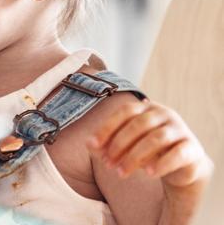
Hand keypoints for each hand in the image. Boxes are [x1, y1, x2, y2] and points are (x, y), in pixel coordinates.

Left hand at [87, 99, 212, 193]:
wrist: (181, 164)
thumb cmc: (146, 148)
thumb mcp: (126, 145)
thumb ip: (107, 143)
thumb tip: (88, 144)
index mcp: (146, 107)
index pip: (125, 112)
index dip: (107, 127)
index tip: (93, 145)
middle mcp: (164, 114)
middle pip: (139, 125)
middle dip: (119, 145)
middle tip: (107, 164)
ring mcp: (180, 129)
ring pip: (156, 139)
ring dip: (135, 157)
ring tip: (121, 173)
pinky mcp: (192, 148)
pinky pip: (177, 153)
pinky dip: (162, 163)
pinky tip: (149, 173)